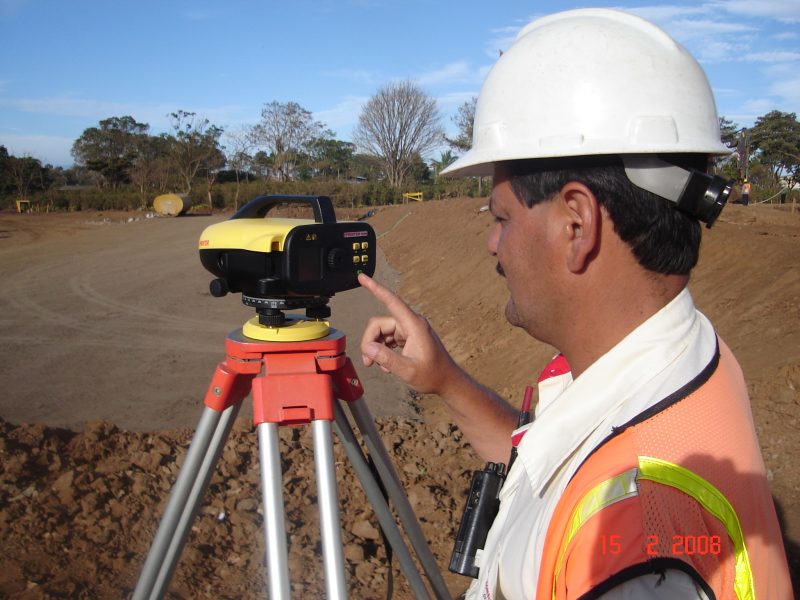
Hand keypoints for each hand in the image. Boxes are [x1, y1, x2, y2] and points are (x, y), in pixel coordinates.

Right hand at [358, 273, 459, 394]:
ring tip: (378, 366)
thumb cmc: (432, 375)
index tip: (362, 277)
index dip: (375, 288)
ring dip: (377, 348)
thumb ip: (386, 358)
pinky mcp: (409, 337)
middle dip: (370, 341)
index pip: (391, 301)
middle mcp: (411, 323)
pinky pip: (389, 338)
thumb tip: (367, 347)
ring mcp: (410, 329)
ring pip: (383, 331)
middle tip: (368, 363)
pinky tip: (386, 365)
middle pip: (380, 323)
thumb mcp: (407, 370)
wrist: (447, 381)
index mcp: (414, 325)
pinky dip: (384, 350)